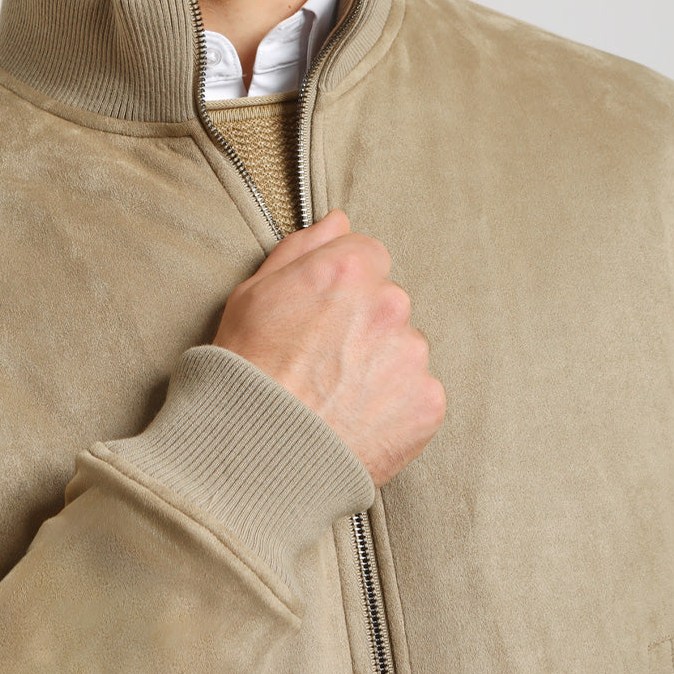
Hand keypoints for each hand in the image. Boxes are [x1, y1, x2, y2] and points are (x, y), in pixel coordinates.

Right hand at [213, 210, 444, 486]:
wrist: (259, 453)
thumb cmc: (245, 371)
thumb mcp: (252, 294)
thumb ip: (302, 249)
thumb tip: (338, 220)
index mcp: (349, 269)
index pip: (368, 255)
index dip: (341, 286)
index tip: (320, 317)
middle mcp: (390, 303)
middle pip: (388, 302)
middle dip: (363, 325)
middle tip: (322, 362)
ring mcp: (412, 355)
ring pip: (404, 349)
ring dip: (380, 365)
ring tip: (335, 397)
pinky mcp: (428, 402)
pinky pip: (417, 393)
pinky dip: (393, 406)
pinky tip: (354, 419)